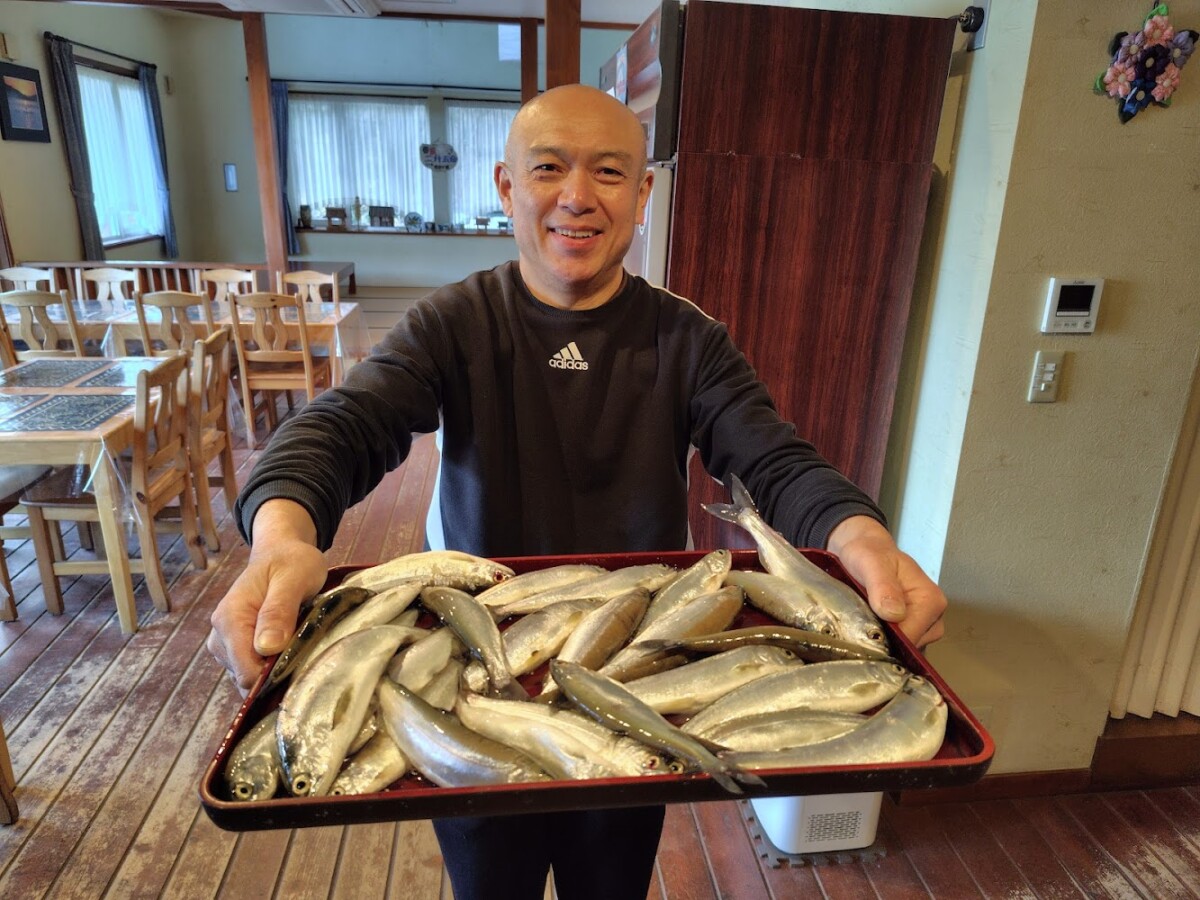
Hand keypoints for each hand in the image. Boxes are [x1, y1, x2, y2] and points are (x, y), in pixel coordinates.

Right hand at [206, 500, 327, 692]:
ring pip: (250, 678)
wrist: (282, 552)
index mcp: (229, 619)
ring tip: (297, 643)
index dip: (274, 675)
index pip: (246, 670)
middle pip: (247, 678)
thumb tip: (267, 647)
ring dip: (275, 670)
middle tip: (303, 648)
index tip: (300, 661)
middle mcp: (221, 636)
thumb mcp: (293, 578)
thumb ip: (279, 610)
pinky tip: (289, 649)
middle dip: (276, 674)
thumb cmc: (290, 561)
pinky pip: (253, 671)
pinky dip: (272, 667)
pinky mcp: (237, 648)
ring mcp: (226, 644)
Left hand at [826, 515, 945, 647]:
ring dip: (883, 639)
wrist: (864, 551)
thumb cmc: (870, 554)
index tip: (863, 631)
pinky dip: (884, 639)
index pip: (911, 637)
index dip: (886, 638)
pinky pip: (899, 644)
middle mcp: (934, 616)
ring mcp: (925, 625)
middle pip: (909, 646)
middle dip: (884, 640)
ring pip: (903, 648)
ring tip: (865, 619)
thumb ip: (883, 585)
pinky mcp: (913, 629)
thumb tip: (894, 614)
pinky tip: (871, 624)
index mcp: (931, 600)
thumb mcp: (872, 563)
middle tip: (861, 621)